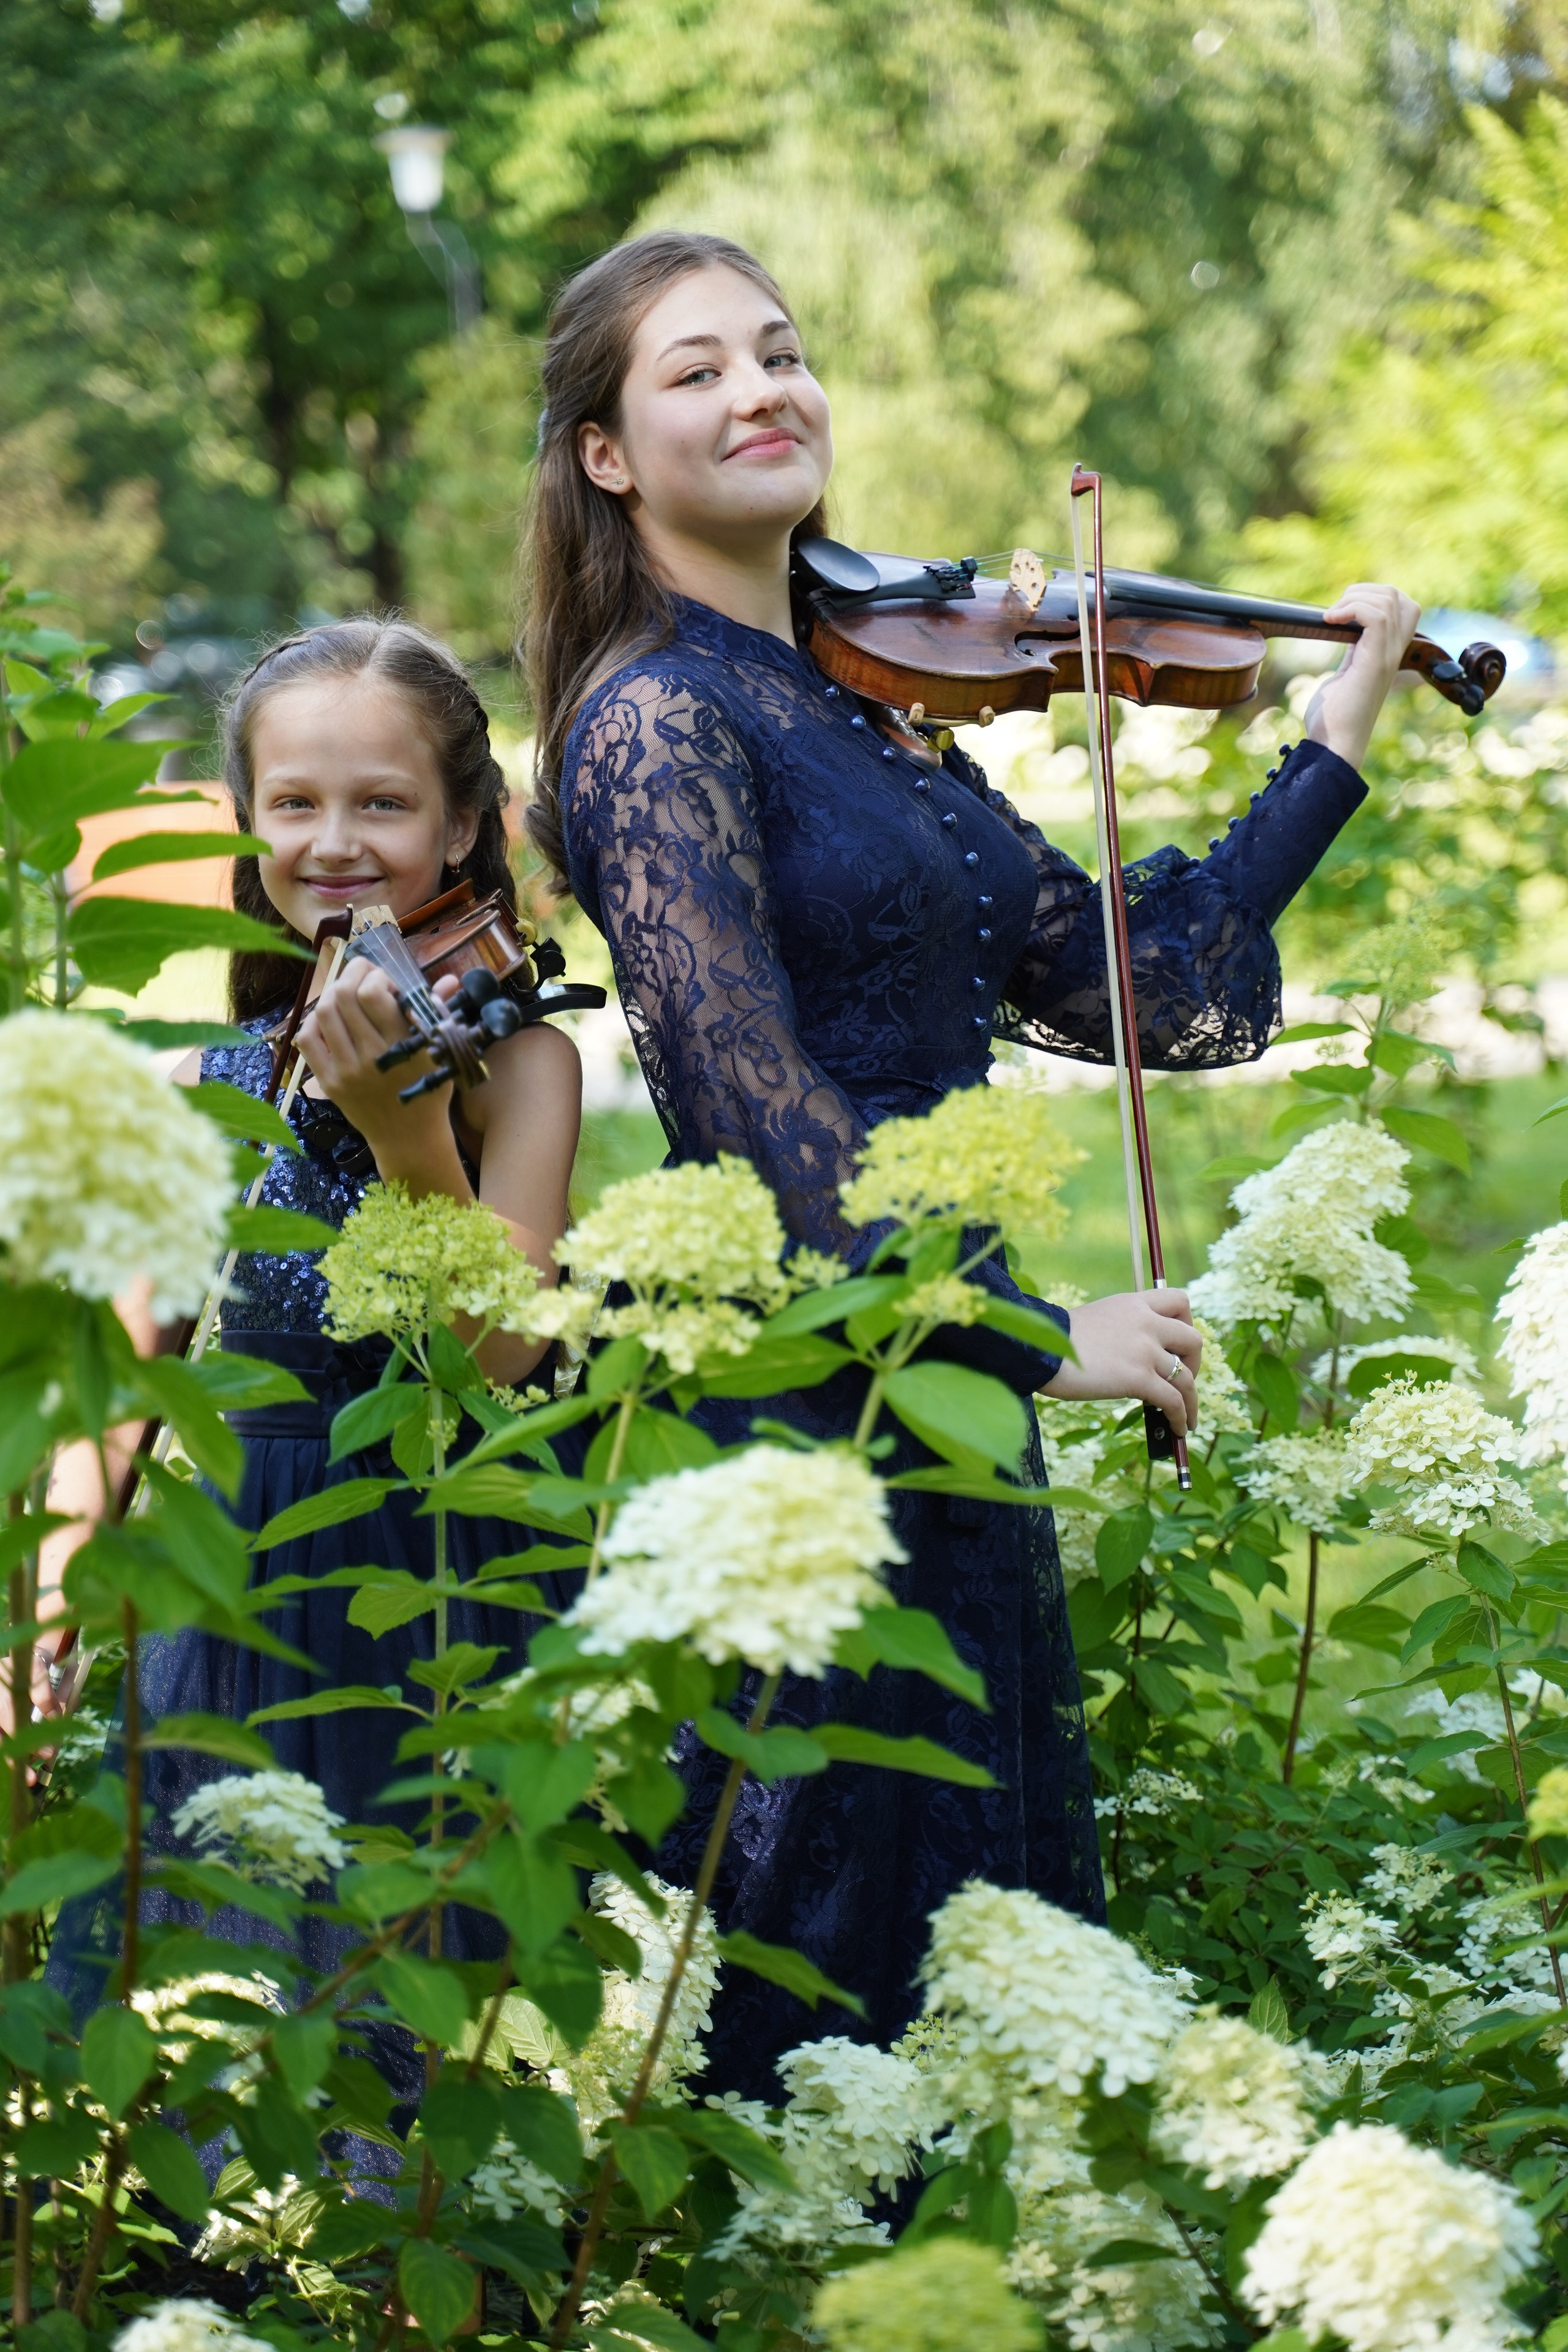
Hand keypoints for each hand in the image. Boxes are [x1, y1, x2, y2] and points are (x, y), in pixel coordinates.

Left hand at [295, 958, 458, 1171]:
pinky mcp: (329, 1083)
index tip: (388, 984)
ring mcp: (346, 1071)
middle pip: (343, 995)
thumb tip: (448, 979)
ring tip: (349, 995)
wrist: (409, 1138)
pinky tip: (331, 1021)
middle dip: (353, 974)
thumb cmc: (429, 1091)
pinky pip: (307, 1040)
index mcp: (401, 1045)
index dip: (376, 977)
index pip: (372, 993)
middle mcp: (370, 1057)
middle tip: (364, 977)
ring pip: (323, 1013)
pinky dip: (314, 1022)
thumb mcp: (440, 1052)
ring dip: (334, 994)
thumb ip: (438, 1012)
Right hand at [1040, 1288, 1201, 1437]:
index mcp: (1134, 1304)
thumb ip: (1123, 1329)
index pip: (1179, 1300)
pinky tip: (1178, 1429)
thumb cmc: (1058, 1341)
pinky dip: (1181, 1417)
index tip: (1178, 1342)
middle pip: (1193, 1339)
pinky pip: (1174, 1400)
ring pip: (1187, 1377)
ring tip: (1188, 1419)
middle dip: (1195, 1363)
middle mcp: (1146, 1322)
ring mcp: (1144, 1350)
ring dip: (1192, 1400)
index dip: (1187, 1322)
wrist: (1040, 1351)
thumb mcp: (1097, 1320)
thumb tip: (1137, 1359)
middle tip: (1183, 1379)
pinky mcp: (1138, 1378)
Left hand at [1303, 582, 1421, 771]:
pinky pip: (1376, 615)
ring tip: (1331, 617)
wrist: (1334, 745)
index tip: (1343, 611)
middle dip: (1363, 591)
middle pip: (1399, 596)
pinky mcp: (1375, 662)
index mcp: (1389, 652)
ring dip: (1354, 598)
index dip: (1375, 596)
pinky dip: (1351, 608)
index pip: (1404, 606)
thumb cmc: (1334, 717)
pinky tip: (1331, 621)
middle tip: (1336, 612)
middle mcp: (1394, 652)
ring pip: (1388, 600)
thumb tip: (1341, 625)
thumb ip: (1354, 650)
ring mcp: (1388, 656)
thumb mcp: (1346, 673)